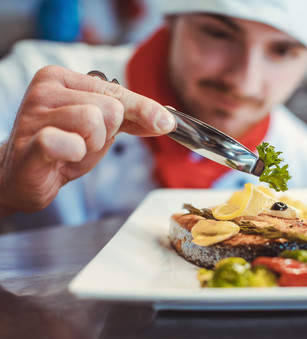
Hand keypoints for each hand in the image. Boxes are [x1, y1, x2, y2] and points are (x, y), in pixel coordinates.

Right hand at [0, 65, 174, 215]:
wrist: (24, 176)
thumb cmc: (62, 147)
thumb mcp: (102, 127)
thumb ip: (131, 117)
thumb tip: (165, 119)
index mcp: (62, 78)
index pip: (118, 90)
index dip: (144, 109)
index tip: (166, 123)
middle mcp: (46, 89)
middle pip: (111, 107)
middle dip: (107, 132)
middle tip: (84, 142)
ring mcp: (34, 114)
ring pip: (94, 122)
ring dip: (92, 144)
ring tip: (73, 149)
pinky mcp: (31, 142)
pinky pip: (69, 142)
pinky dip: (76, 153)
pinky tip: (64, 156)